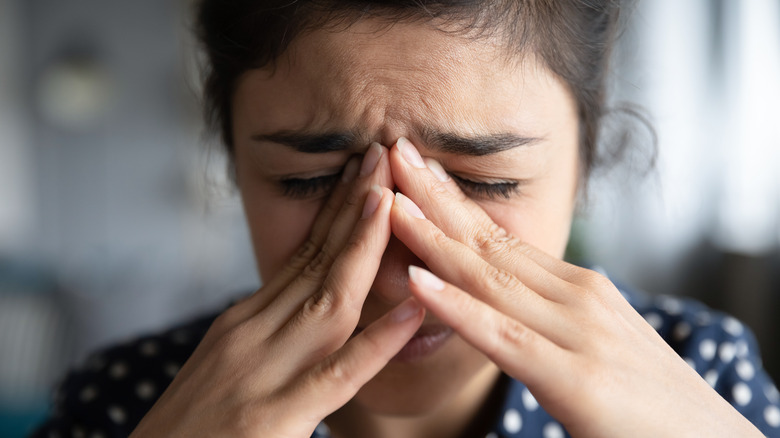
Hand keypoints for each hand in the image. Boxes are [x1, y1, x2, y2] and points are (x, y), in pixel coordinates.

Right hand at [131, 143, 423, 437]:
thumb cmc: (189, 430)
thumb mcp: (224, 365)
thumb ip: (267, 332)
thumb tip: (306, 303)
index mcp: (244, 321)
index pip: (301, 254)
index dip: (337, 210)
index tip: (364, 171)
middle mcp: (252, 333)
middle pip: (316, 260)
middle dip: (354, 206)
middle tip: (384, 154)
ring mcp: (263, 371)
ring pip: (327, 298)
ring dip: (362, 245)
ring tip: (393, 199)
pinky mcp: (274, 417)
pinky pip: (338, 374)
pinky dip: (379, 341)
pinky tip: (412, 311)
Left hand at [387, 137, 762, 437]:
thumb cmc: (648, 401)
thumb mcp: (594, 342)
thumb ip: (548, 318)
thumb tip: (504, 299)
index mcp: (576, 288)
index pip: (500, 236)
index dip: (452, 202)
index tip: (415, 170)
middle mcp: (575, 296)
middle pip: (488, 241)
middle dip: (433, 196)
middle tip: (391, 152)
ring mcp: (577, 332)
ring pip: (488, 276)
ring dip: (431, 236)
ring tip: (389, 200)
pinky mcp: (576, 378)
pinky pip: (502, 336)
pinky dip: (456, 306)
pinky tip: (415, 281)